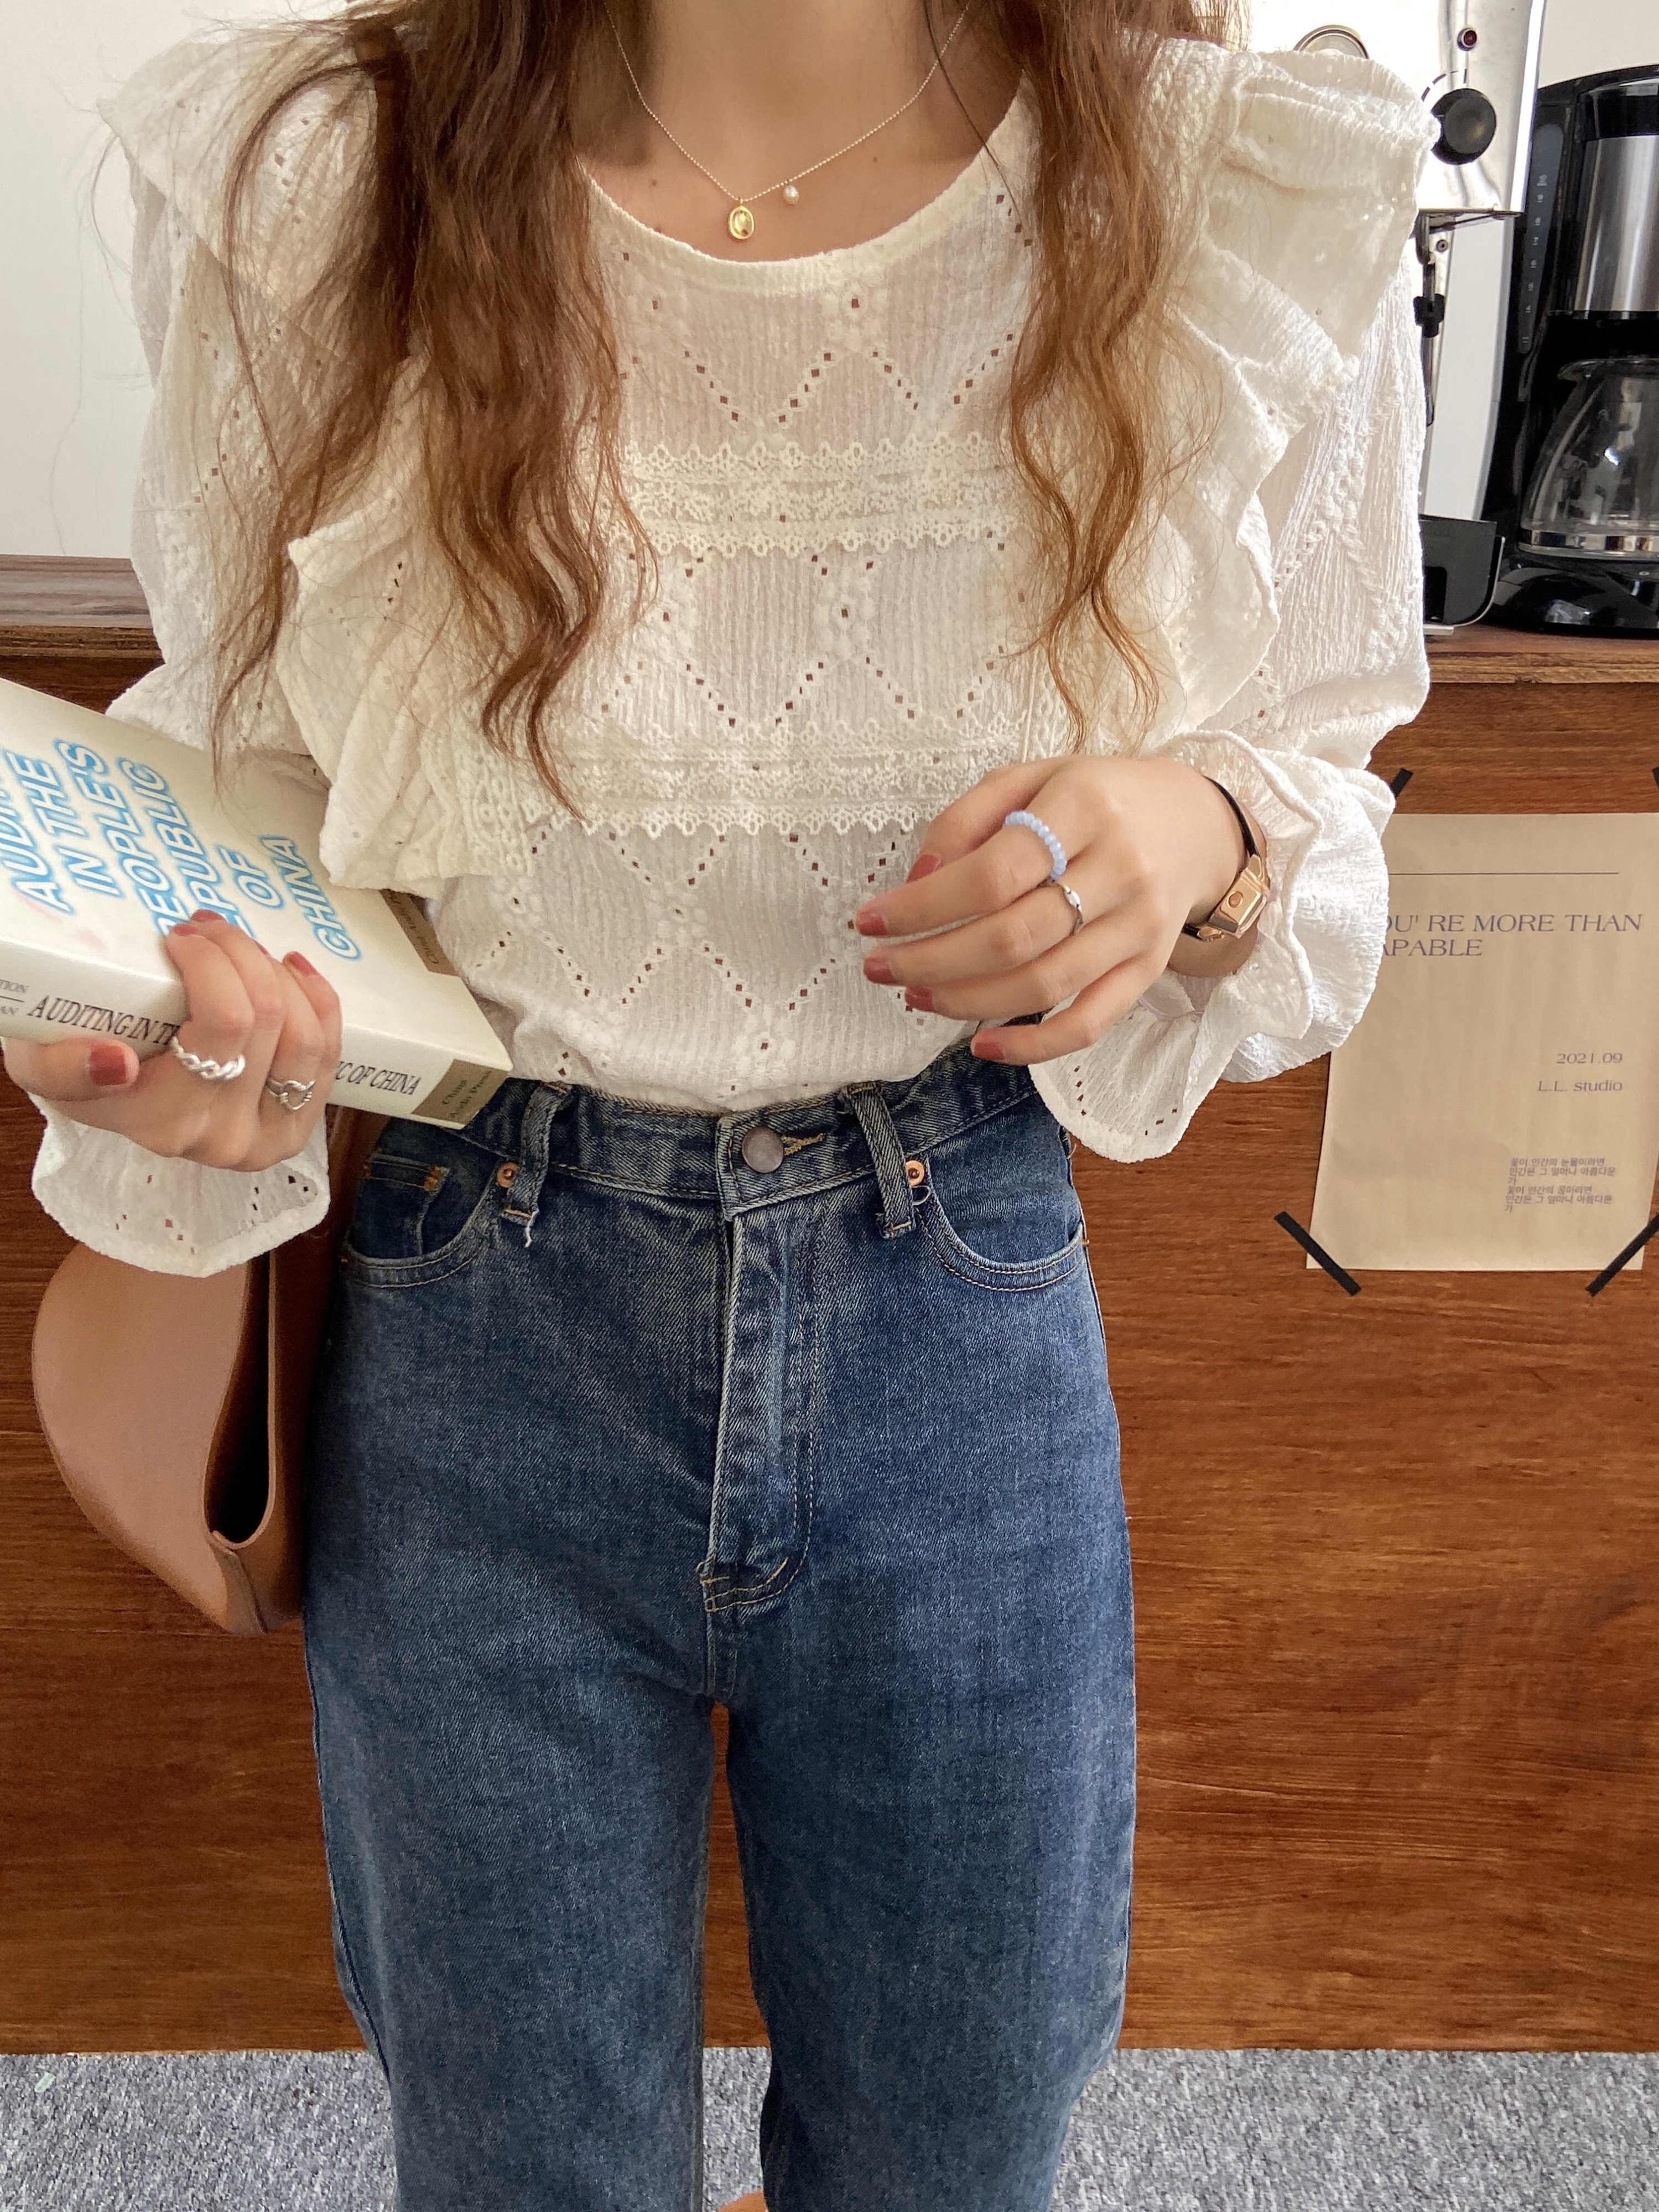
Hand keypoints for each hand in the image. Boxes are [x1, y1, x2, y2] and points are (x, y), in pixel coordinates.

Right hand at [1, 910, 342, 1168]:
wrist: (112, 1101)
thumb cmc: (77, 1067)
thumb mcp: (41, 1063)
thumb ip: (62, 1068)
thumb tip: (115, 1061)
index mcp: (167, 1124)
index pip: (225, 1024)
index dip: (212, 962)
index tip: (178, 935)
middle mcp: (226, 1139)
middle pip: (268, 1019)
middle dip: (239, 953)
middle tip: (204, 927)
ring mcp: (272, 1135)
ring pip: (306, 1035)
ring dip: (275, 973)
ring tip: (239, 947)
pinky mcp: (302, 1124)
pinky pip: (331, 1052)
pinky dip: (316, 999)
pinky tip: (288, 967)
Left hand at [853, 756, 1248, 1064]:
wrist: (1194, 824)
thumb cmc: (1094, 801)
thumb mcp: (1030, 779)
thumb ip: (967, 819)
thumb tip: (917, 882)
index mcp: (1083, 806)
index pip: (992, 873)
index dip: (922, 906)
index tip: (870, 921)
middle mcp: (1119, 868)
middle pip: (1013, 936)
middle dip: (932, 961)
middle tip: (881, 967)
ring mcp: (1138, 926)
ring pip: (1044, 984)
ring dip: (967, 1001)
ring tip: (917, 995)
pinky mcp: (1149, 969)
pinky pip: (1091, 1023)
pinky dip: (1033, 1047)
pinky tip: (982, 1045)